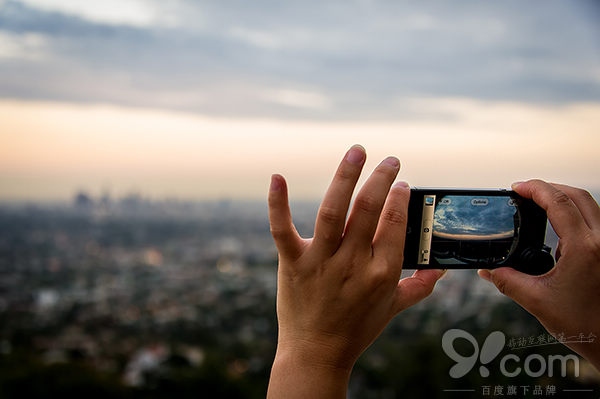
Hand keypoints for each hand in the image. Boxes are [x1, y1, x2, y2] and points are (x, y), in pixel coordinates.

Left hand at [267, 145, 444, 397]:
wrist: (316, 354)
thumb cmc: (356, 329)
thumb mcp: (392, 308)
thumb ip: (419, 286)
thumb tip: (441, 268)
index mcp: (381, 273)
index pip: (394, 224)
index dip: (399, 199)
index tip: (401, 183)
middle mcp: (352, 264)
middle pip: (368, 210)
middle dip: (381, 179)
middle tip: (390, 160)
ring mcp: (321, 262)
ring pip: (333, 211)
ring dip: (345, 176)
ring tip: (357, 151)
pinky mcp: (293, 264)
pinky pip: (282, 230)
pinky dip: (278, 204)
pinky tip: (277, 177)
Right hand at [479, 180, 599, 369]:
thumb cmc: (585, 325)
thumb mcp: (537, 301)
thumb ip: (507, 281)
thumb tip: (487, 271)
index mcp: (584, 249)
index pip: (558, 203)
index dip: (534, 189)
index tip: (516, 188)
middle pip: (577, 195)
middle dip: (548, 188)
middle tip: (524, 192)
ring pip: (588, 206)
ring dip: (562, 199)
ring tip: (537, 204)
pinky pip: (593, 221)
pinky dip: (573, 214)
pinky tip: (556, 228)